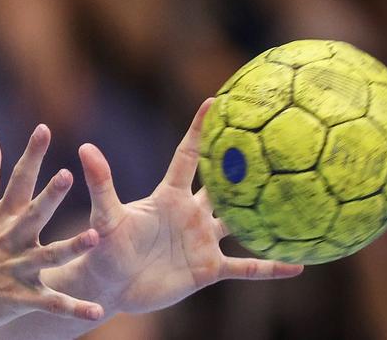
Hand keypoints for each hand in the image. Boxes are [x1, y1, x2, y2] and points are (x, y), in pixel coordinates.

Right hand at [0, 125, 104, 331]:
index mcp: (0, 216)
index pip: (17, 179)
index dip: (32, 153)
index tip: (44, 128)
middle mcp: (9, 239)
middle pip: (34, 213)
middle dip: (50, 195)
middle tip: (67, 175)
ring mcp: (14, 269)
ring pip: (48, 257)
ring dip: (71, 247)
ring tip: (95, 237)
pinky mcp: (18, 298)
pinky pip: (50, 303)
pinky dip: (73, 308)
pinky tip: (97, 311)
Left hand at [66, 98, 303, 314]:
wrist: (110, 284)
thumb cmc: (103, 246)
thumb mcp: (106, 215)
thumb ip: (101, 183)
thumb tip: (85, 148)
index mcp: (168, 195)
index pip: (188, 156)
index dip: (200, 130)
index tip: (216, 101)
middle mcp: (190, 213)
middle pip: (223, 184)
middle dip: (245, 165)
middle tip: (273, 140)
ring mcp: (202, 240)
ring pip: (242, 223)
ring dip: (267, 214)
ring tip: (301, 200)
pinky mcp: (208, 269)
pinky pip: (246, 267)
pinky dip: (270, 266)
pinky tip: (300, 263)